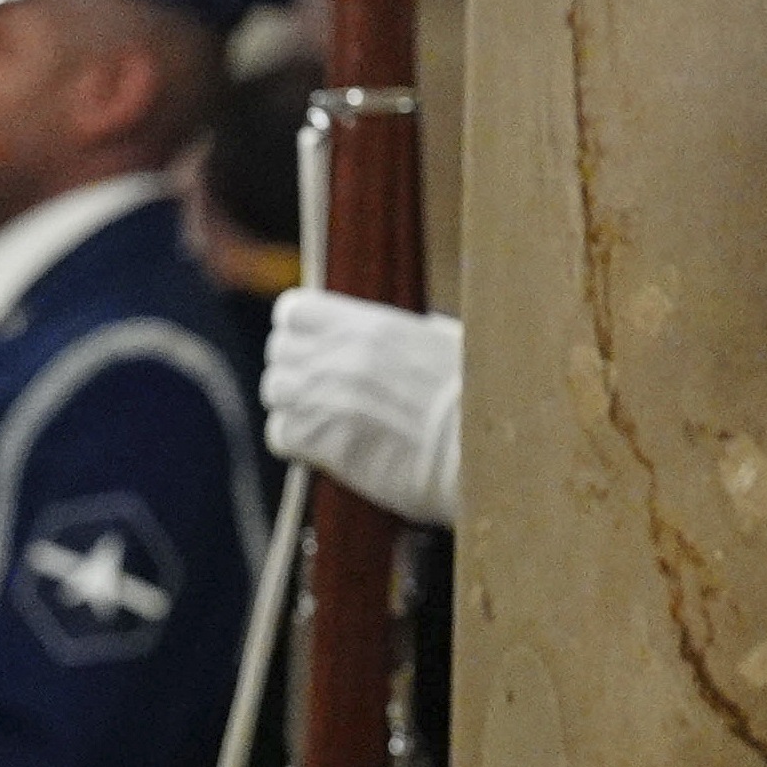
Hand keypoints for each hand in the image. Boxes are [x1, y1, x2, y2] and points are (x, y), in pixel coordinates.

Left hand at [262, 291, 461, 529]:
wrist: (491, 454)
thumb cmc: (479, 400)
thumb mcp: (445, 344)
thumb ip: (400, 335)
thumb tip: (386, 331)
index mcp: (372, 326)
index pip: (294, 311)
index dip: (298, 331)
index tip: (314, 348)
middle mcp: (342, 356)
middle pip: (279, 352)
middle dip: (296, 370)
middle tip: (324, 392)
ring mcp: (327, 398)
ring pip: (275, 392)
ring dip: (295, 405)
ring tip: (329, 420)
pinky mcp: (323, 442)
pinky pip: (279, 435)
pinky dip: (296, 443)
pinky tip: (327, 448)